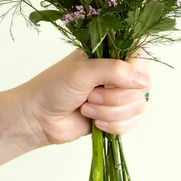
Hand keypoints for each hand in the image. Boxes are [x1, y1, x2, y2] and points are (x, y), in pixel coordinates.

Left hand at [22, 49, 150, 144]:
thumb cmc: (53, 87)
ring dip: (111, 113)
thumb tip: (143, 81)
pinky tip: (95, 124)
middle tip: (90, 96)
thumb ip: (114, 70)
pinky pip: (132, 124)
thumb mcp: (83, 72)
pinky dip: (114, 126)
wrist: (37, 118)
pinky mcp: (115, 117)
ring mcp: (117, 96)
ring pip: (137, 107)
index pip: (141, 55)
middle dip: (116, 97)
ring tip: (87, 109)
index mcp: (110, 54)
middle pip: (142, 86)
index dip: (135, 70)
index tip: (113, 79)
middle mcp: (117, 74)